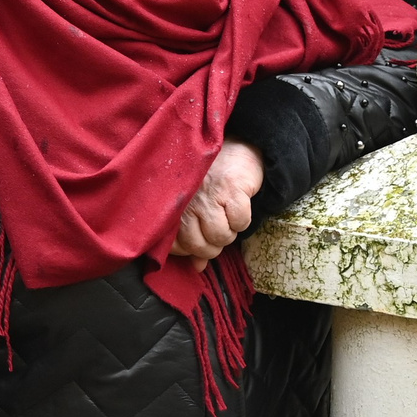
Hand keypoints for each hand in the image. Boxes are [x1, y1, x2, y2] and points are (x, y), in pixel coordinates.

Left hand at [172, 139, 262, 261]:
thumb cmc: (212, 182)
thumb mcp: (197, 209)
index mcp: (174, 206)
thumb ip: (193, 240)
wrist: (236, 149)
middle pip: (199, 245)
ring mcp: (209, 195)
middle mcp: (187, 201)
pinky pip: (240, 222)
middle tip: (219, 228)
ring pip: (220, 236)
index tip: (200, 240)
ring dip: (230, 232)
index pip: (177, 246)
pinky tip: (239, 205)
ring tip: (228, 216)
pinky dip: (243, 220)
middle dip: (213, 245)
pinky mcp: (232, 189)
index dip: (191, 250)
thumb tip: (198, 267)